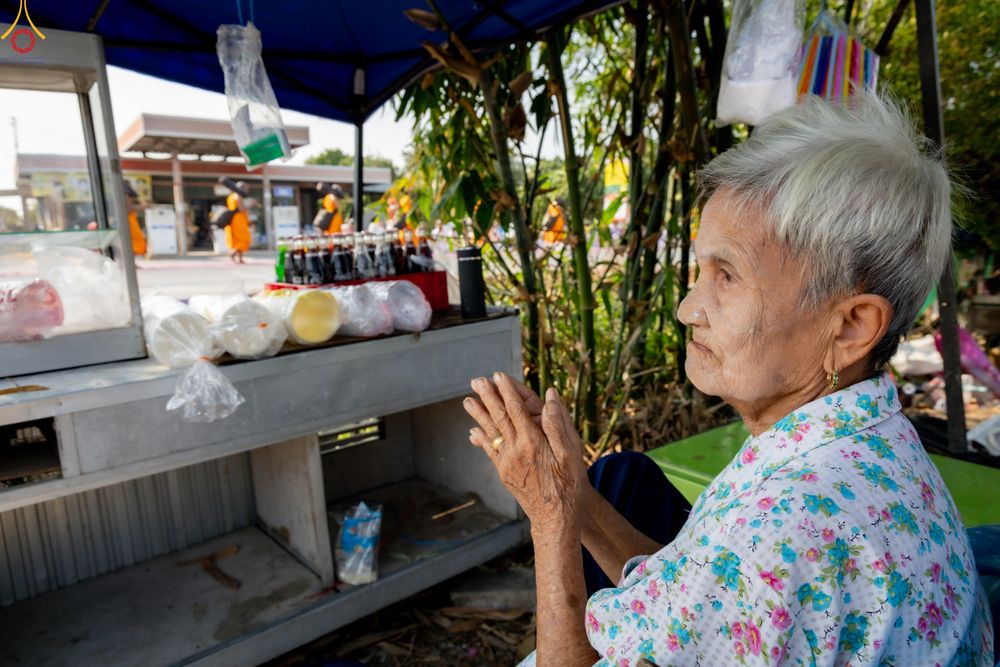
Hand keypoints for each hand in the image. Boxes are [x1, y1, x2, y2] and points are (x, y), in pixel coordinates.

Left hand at [463, 373, 582, 528]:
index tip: (498, 375)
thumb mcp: (572, 453)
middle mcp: (516, 450)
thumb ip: (558, 424)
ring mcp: (507, 462)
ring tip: (467, 400)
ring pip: (490, 432)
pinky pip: (490, 451)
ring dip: (478, 415)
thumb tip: (550, 396)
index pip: (516, 409)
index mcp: (533, 442)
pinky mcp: (504, 473)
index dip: (507, 391)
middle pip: (499, 417)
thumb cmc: (569, 484)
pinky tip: (473, 431)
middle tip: (476, 380)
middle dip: (488, 397)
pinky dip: (481, 438)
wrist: (556, 516)